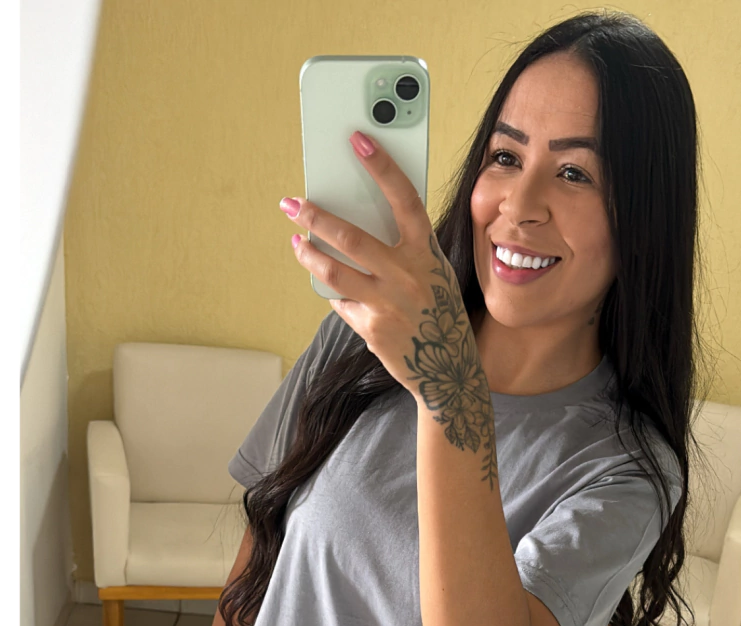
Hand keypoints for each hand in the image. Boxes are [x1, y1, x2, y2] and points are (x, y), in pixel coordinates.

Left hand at [280, 131, 490, 450]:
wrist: (448, 371)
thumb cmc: (438, 312)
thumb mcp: (434, 273)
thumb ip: (406, 248)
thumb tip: (361, 219)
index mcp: (426, 254)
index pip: (404, 199)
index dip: (383, 167)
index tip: (358, 140)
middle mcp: (407, 277)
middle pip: (350, 237)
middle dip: (316, 216)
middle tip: (292, 203)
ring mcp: (387, 305)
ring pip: (332, 271)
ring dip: (308, 254)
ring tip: (297, 241)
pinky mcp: (371, 330)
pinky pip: (341, 301)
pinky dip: (333, 291)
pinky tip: (326, 282)